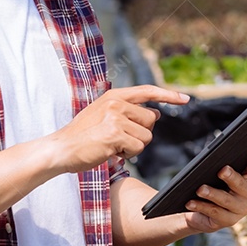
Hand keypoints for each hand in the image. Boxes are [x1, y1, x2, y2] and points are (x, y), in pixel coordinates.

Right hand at [47, 85, 188, 173]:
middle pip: (151, 120)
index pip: (147, 91)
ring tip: (111, 145)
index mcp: (114, 96)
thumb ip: (128, 112)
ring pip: (146, 136)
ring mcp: (115, 117)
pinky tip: (110, 151)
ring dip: (133, 146)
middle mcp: (116, 103)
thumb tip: (155, 114)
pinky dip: (127, 154)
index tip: (185, 98)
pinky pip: (137, 148)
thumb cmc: (83, 136)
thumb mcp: (104, 115)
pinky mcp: (115, 134)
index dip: (168, 95)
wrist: (61, 148)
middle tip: (118, 139)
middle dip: (140, 133)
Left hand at [184, 142, 246, 232]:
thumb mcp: (219, 175)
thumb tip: (212, 157)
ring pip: (226, 200)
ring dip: (212, 194)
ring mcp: (240, 210)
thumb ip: (222, 165)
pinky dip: (200, 206)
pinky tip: (190, 202)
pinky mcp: (228, 221)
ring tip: (200, 189)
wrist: (203, 213)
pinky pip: (213, 212)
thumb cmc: (213, 186)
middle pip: (241, 184)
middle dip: (231, 177)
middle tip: (222, 170)